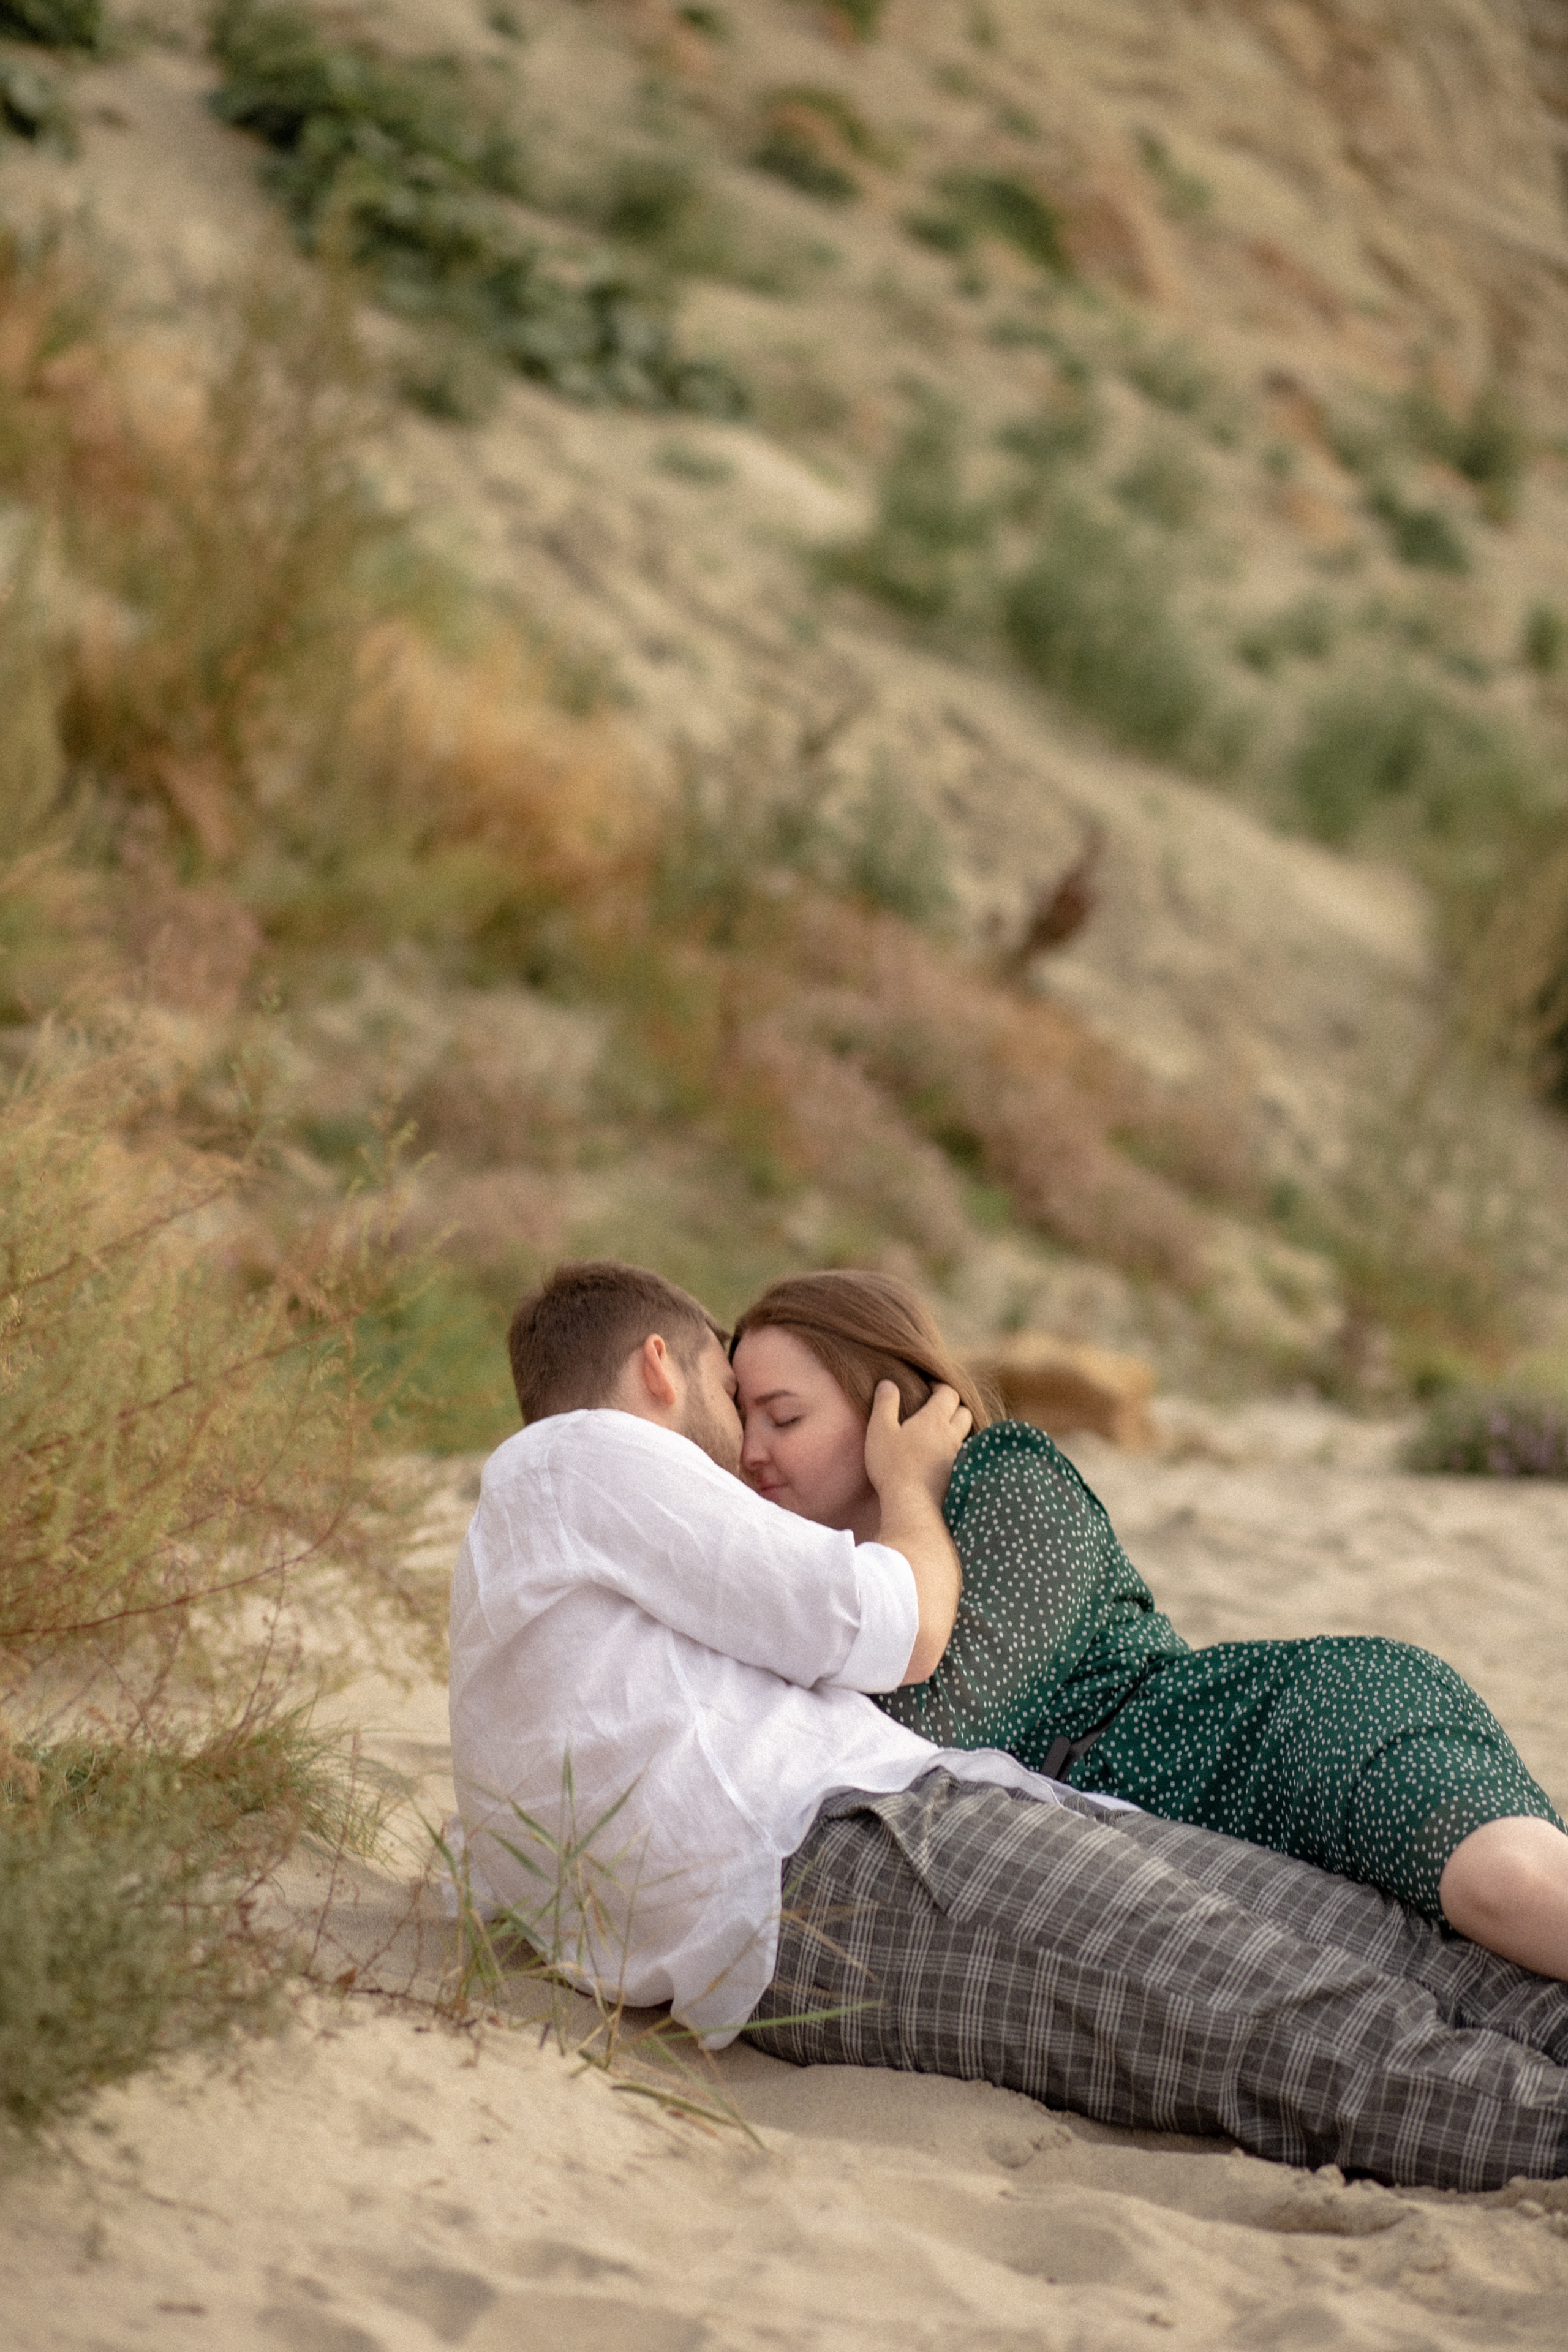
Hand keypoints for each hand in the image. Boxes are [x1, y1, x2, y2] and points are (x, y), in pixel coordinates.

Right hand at [864, 1380, 971, 1513]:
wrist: (911, 1504)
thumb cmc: (893, 1465)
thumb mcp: (880, 1430)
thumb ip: (884, 1404)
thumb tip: (888, 1383)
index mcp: (935, 1420)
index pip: (949, 1393)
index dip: (940, 1386)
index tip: (928, 1387)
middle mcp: (951, 1436)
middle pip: (964, 1411)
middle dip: (953, 1406)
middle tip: (937, 1408)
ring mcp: (957, 1457)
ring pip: (966, 1434)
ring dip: (957, 1428)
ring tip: (940, 1431)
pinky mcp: (957, 1475)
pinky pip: (963, 1455)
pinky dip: (956, 1449)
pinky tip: (942, 1456)